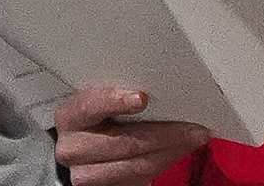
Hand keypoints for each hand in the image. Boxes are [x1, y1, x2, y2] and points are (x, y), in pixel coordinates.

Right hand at [53, 86, 208, 185]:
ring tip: (193, 137)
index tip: (142, 97)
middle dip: (164, 133)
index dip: (115, 101)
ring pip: (138, 164)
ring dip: (171, 150)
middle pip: (123, 142)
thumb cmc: (96, 120)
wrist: (83, 151)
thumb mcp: (98, 104)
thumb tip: (157, 86)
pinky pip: (141, 177)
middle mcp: (73, 148)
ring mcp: (87, 173)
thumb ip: (116, 95)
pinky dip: (164, 161)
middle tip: (192, 125)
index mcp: (70, 117)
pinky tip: (178, 150)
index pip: (90, 107)